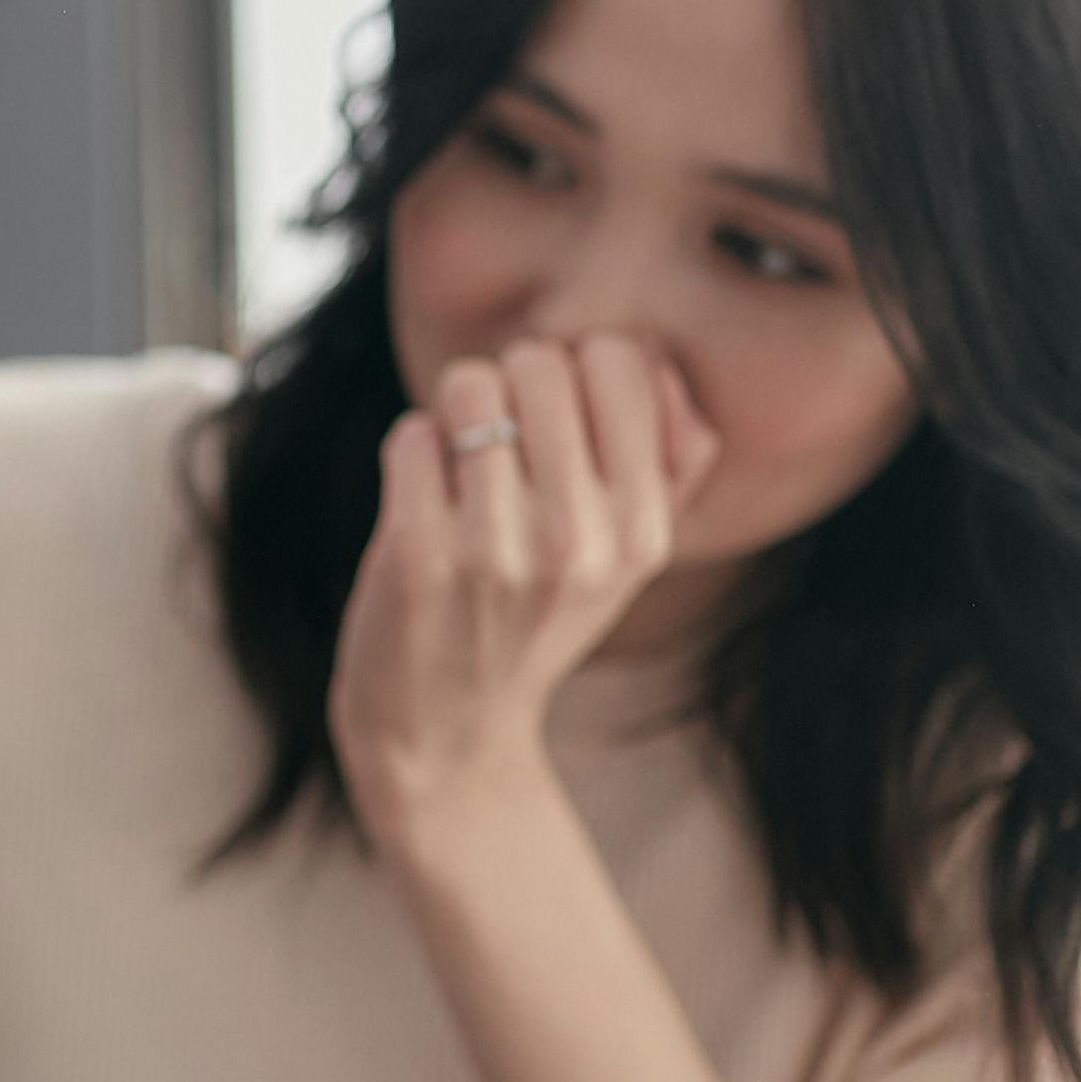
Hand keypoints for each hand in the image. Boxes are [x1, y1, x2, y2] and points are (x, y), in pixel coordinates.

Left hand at [327, 335, 717, 864]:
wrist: (445, 725)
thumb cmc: (535, 615)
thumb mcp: (628, 556)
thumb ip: (669, 457)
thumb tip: (654, 356)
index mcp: (644, 530)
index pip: (623, 362)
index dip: (578, 365)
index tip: (557, 412)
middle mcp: (579, 541)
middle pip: (540, 362)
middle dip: (508, 381)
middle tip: (498, 438)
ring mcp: (497, 550)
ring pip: (469, 385)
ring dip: (454, 413)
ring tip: (460, 463)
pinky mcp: (418, 555)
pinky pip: (411, 434)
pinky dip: (411, 451)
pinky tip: (423, 497)